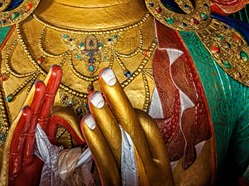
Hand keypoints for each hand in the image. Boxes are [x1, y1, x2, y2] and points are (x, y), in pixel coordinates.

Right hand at [0, 65, 83, 185]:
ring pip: (27, 128)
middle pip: (39, 119)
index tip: (69, 89)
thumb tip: (96, 147)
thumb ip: (75, 164)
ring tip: (42, 82)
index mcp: (43, 158)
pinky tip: (28, 111)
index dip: (60, 106)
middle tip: (55, 69)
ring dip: (34, 104)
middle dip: (46, 93)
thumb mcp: (64, 180)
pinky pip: (15, 148)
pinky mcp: (10, 173)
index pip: (51, 125)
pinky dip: (21, 129)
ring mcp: (19, 164)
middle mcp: (29, 156)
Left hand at [81, 68, 173, 185]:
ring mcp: (133, 181)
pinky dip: (94, 142)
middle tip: (105, 73)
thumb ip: (157, 157)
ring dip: (103, 117)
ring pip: (117, 144)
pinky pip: (105, 164)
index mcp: (162, 166)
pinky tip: (86, 124)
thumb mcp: (161, 180)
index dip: (131, 107)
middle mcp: (150, 171)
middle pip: (133, 128)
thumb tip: (150, 129)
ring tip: (93, 94)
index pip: (150, 131)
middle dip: (118, 99)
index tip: (114, 88)